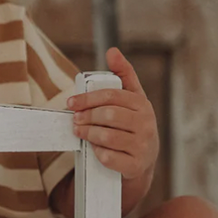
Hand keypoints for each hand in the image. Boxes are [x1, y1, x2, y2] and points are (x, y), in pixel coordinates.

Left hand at [66, 48, 158, 179]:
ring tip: (79, 131)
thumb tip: (112, 51)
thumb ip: (123, 74)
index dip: (88, 98)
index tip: (71, 103)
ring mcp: (143, 146)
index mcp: (142, 105)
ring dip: (88, 133)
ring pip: (107, 136)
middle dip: (87, 116)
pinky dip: (98, 153)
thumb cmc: (132, 124)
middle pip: (109, 115)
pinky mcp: (135, 166)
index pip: (112, 95)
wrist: (142, 161)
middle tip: (74, 119)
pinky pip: (109, 157)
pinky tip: (94, 149)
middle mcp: (147, 124)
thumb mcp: (132, 99)